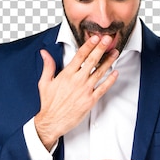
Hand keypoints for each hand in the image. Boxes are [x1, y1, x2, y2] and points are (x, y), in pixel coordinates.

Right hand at [34, 35, 118, 149]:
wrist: (52, 121)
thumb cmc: (49, 104)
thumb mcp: (44, 82)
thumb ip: (48, 66)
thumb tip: (44, 53)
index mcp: (66, 74)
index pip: (80, 55)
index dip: (89, 45)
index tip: (95, 37)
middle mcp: (77, 80)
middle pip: (92, 60)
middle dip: (101, 48)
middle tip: (108, 39)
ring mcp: (85, 90)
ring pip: (100, 72)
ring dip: (109, 61)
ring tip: (115, 53)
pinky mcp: (90, 100)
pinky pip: (103, 88)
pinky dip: (110, 80)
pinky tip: (115, 73)